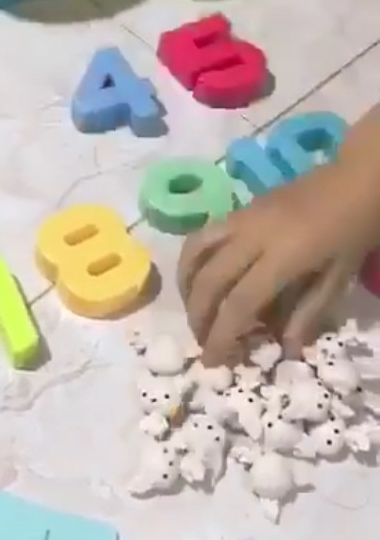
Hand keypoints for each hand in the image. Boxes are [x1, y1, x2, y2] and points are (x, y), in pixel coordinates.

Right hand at [177, 162, 372, 365]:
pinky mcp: (239, 209)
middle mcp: (252, 236)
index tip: (211, 361)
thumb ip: (308, 313)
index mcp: (283, 256)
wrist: (353, 179)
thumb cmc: (353, 230)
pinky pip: (203, 236)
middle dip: (199, 317)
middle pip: (209, 280)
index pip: (239, 303)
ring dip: (187, 286)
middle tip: (202, 341)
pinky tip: (201, 279)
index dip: (221, 335)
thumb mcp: (338, 277)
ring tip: (194, 311)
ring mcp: (242, 218)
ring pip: (195, 252)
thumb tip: (286, 350)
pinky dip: (193, 261)